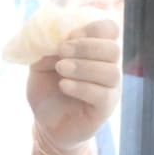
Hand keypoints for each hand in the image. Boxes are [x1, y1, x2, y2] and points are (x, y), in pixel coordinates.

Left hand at [26, 18, 120, 154]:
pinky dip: (82, 87)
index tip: (68, 36)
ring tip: (61, 69)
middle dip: (85, 46)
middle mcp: (108, 68)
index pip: (109, 31)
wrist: (46, 125)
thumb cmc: (48, 93)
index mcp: (96, 53)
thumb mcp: (40, 67)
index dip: (91, 29)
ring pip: (110, 71)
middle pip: (112, 49)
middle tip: (61, 51)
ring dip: (83, 67)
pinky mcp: (105, 108)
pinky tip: (64, 86)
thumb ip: (46, 51)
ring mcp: (110, 89)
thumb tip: (54, 40)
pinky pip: (102, 94)